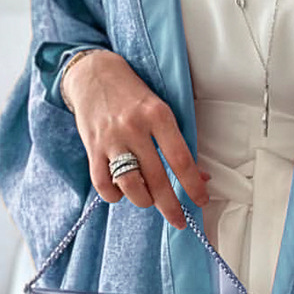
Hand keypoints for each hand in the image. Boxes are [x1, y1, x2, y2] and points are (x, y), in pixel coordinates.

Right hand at [61, 49, 210, 227]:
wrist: (93, 73)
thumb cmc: (133, 93)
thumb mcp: (161, 108)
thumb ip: (177, 141)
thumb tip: (200, 175)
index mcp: (158, 115)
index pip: (180, 158)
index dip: (193, 184)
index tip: (201, 200)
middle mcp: (134, 128)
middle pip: (156, 178)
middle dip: (171, 206)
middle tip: (180, 220)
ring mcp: (111, 139)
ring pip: (130, 185)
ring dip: (143, 200)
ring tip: (149, 199)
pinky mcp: (92, 148)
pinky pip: (103, 184)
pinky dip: (115, 195)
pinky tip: (123, 192)